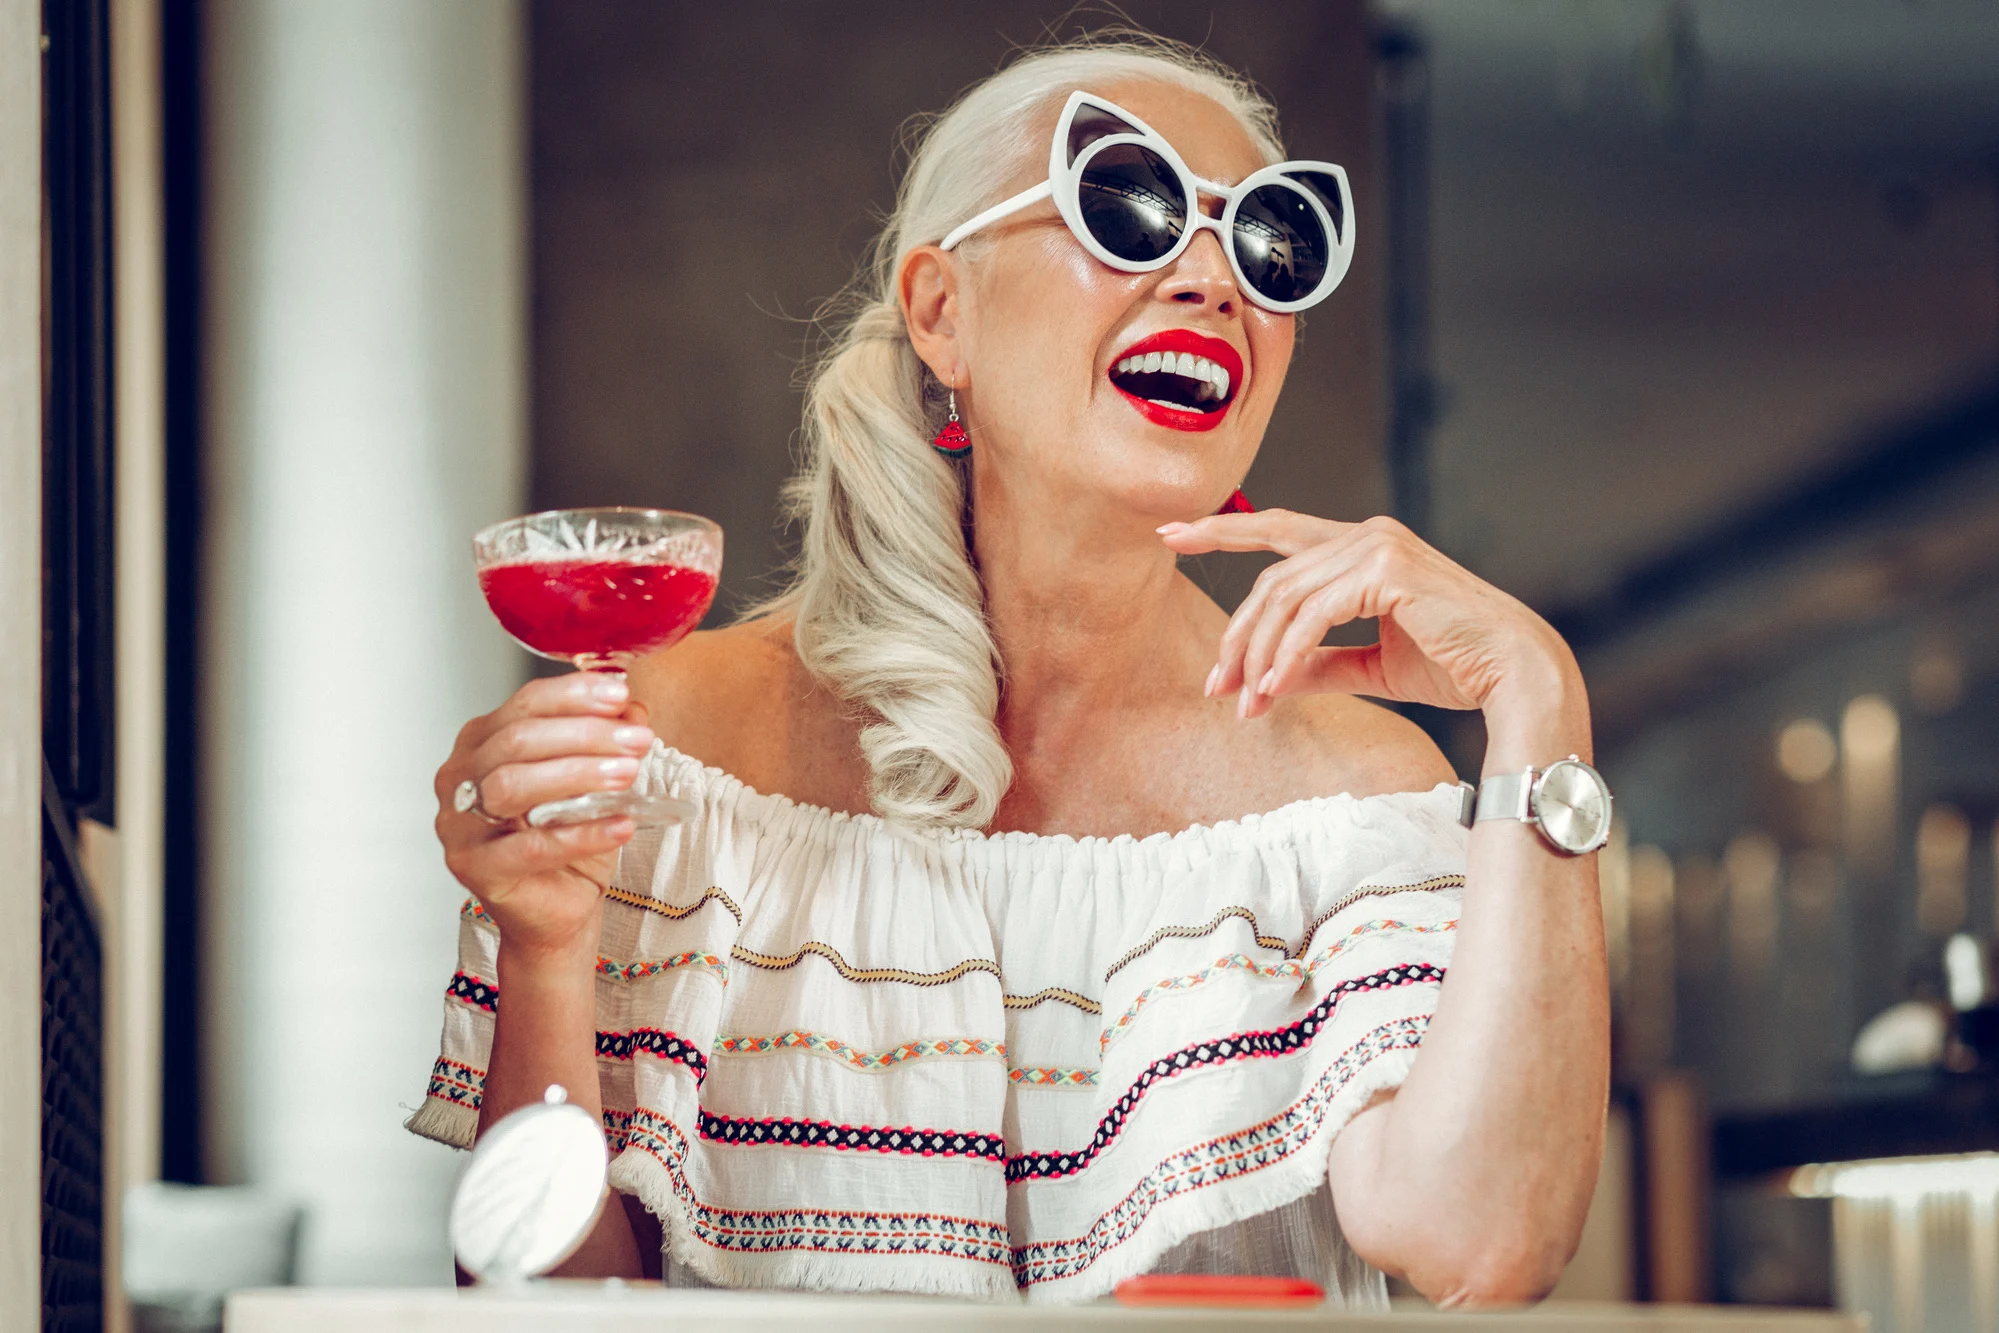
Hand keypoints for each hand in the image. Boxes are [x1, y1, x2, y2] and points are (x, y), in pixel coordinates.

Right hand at [433, 673, 655, 958]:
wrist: (559, 907)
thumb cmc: (567, 837)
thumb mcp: (594, 780)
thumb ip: (607, 740)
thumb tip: (631, 709)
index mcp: (481, 743)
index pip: (524, 704)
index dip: (573, 695)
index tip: (619, 695)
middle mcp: (460, 777)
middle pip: (517, 740)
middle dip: (585, 734)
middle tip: (636, 740)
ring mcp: (458, 824)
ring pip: (512, 786)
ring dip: (577, 774)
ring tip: (629, 774)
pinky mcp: (473, 867)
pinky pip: (530, 847)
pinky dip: (582, 834)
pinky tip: (621, 826)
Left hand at [1159, 512, 1582, 731]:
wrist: (1513, 674)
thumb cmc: (1453, 666)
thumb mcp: (1370, 665)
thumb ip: (1316, 664)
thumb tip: (1260, 680)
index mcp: (1363, 547)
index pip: (1278, 529)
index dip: (1222, 528)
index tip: (1171, 535)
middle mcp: (1366, 534)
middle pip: (1271, 578)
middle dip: (1236, 634)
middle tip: (1214, 685)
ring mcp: (1376, 545)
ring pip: (1284, 597)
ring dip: (1258, 654)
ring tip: (1245, 701)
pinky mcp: (1385, 568)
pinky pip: (1313, 614)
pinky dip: (1287, 653)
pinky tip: (1274, 687)